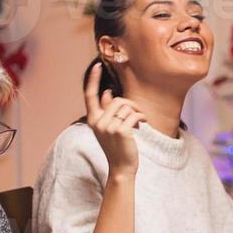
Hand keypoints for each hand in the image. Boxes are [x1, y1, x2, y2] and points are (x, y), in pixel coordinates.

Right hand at [84, 62, 146, 177]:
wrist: (121, 166)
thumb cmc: (117, 146)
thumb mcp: (108, 128)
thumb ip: (107, 111)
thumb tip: (108, 92)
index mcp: (92, 119)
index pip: (89, 95)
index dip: (92, 80)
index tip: (97, 65)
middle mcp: (97, 121)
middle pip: (116, 99)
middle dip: (130, 104)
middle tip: (137, 114)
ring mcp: (108, 126)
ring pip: (126, 106)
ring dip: (137, 112)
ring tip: (139, 122)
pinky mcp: (120, 131)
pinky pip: (134, 115)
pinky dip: (141, 118)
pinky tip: (142, 125)